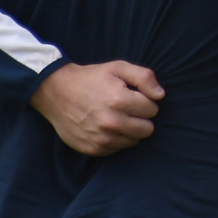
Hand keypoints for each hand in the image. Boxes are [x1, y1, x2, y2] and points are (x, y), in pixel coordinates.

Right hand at [30, 60, 164, 156]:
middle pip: (147, 129)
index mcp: (119, 100)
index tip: (136, 97)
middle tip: (129, 108)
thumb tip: (161, 95)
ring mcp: (101, 138)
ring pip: (133, 141)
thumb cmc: (91, 78)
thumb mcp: (119, 68)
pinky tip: (106, 127)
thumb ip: (145, 77)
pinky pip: (117, 149)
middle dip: (142, 118)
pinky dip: (116, 140)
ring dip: (130, 130)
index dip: (147, 102)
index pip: (153, 109)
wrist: (57, 92)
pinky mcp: (92, 149)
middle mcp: (111, 122)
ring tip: (117, 117)